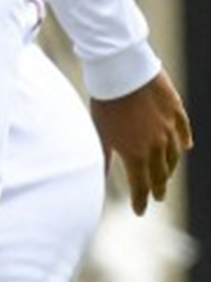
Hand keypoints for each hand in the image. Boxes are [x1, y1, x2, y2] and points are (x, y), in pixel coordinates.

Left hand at [92, 69, 192, 214]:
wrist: (120, 70)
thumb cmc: (104, 102)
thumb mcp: (99, 133)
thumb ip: (102, 159)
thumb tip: (96, 180)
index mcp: (136, 154)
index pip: (141, 186)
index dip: (140, 200)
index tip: (140, 210)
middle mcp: (157, 146)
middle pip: (160, 173)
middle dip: (158, 187)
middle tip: (157, 196)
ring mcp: (169, 128)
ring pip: (174, 155)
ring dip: (170, 167)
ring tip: (167, 174)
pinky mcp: (175, 110)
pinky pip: (184, 129)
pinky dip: (184, 140)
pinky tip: (186, 146)